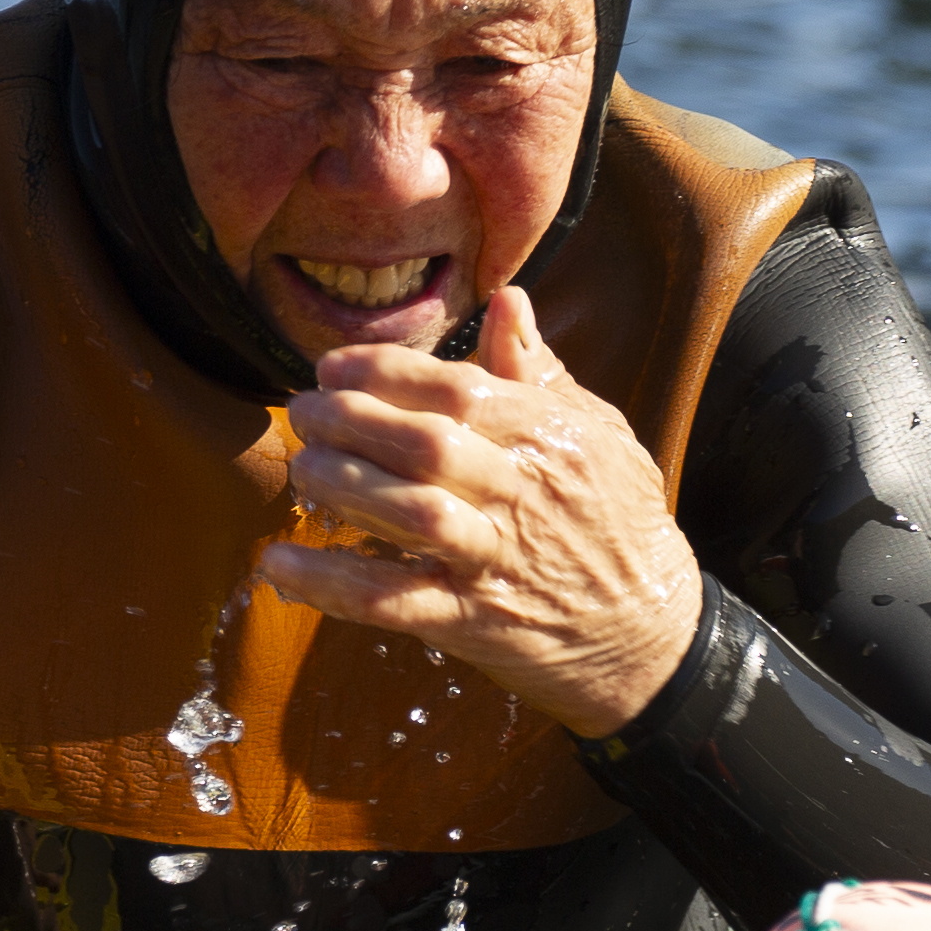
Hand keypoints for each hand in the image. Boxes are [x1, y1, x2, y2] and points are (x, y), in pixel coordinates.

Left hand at [258, 284, 704, 739]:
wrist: (652, 632)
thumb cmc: (620, 520)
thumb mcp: (599, 433)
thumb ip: (540, 371)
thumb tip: (506, 299)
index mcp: (549, 436)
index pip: (458, 388)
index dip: (385, 373)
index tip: (332, 369)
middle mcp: (522, 492)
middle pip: (425, 444)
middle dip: (350, 420)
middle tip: (303, 412)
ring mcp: (497, 559)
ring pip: (410, 514)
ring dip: (341, 487)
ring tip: (299, 470)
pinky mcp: (473, 621)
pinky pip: (391, 601)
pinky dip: (330, 584)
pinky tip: (279, 563)